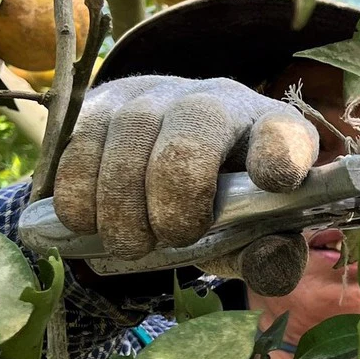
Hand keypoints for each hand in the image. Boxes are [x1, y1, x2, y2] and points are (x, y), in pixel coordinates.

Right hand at [54, 75, 321, 293]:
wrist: (167, 155)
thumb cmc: (222, 202)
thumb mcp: (254, 233)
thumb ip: (271, 257)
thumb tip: (269, 262)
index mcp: (272, 132)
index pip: (282, 134)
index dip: (278, 157)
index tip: (272, 182)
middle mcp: (216, 101)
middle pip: (188, 146)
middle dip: (173, 209)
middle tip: (171, 239)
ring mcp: (155, 95)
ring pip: (126, 145)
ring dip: (121, 212)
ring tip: (130, 242)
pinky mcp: (101, 103)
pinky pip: (76, 148)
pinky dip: (79, 199)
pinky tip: (92, 222)